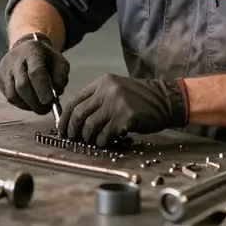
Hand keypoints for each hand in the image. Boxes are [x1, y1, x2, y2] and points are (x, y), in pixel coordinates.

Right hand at [0, 33, 69, 113]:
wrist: (24, 49)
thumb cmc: (44, 58)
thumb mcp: (59, 61)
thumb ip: (61, 76)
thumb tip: (57, 93)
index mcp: (32, 51)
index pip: (35, 72)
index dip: (42, 89)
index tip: (50, 101)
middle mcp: (14, 60)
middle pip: (22, 86)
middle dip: (35, 102)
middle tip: (46, 109)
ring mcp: (4, 70)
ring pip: (13, 95)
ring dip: (28, 105)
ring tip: (38, 106)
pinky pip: (9, 98)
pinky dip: (21, 104)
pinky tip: (29, 102)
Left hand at [58, 74, 187, 148]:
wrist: (164, 100)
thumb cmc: (138, 98)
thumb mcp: (115, 90)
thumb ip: (97, 99)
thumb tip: (75, 120)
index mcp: (101, 82)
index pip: (75, 100)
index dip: (65, 118)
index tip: (62, 130)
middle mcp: (106, 90)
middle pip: (79, 114)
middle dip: (73, 130)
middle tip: (73, 139)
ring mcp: (115, 104)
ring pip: (90, 127)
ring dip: (89, 138)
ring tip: (94, 140)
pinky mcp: (124, 118)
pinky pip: (104, 136)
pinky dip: (102, 142)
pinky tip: (107, 142)